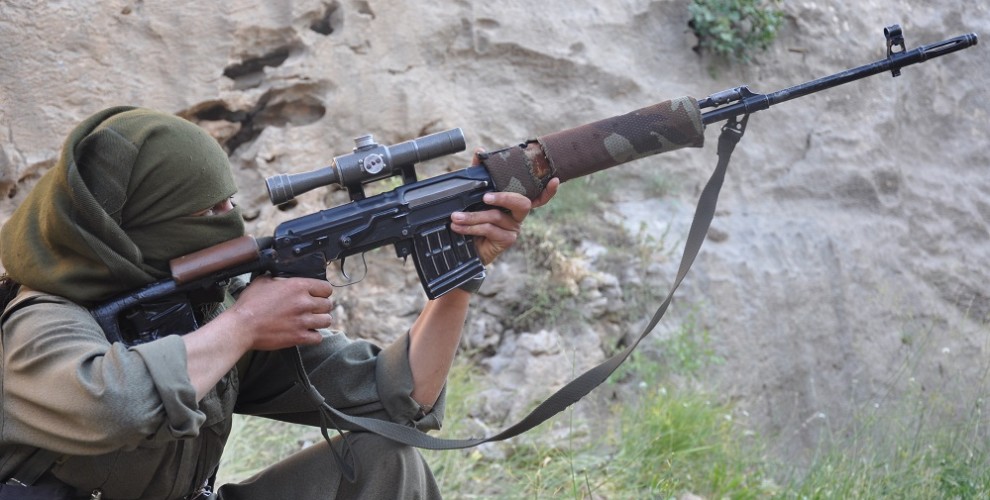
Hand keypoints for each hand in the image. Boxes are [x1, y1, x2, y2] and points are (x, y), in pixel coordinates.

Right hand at [222, 275, 332, 350]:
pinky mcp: (299, 337)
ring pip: (327, 320)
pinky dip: (314, 336)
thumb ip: (277, 278)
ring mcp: (303, 321)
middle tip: (312, 309)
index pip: (326, 288)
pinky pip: (318, 337)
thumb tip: (281, 277)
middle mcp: (304, 302)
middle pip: (328, 305)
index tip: (317, 295)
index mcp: (297, 286)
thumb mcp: (263, 281)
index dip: (322, 292)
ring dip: (320, 321)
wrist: (241, 327)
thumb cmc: (249, 304)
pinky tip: (306, 333)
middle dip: (321, 307)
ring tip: (311, 321)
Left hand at [449, 150, 558, 265]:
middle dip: (503, 198)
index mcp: (514, 203)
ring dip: (473, 216)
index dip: (548, 191)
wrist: (465, 247)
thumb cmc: (474, 219)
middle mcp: (517, 215)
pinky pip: (489, 230)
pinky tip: (458, 227)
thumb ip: (478, 174)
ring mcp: (513, 228)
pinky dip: (471, 228)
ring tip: (456, 216)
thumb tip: (480, 151)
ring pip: (496, 217)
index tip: (554, 180)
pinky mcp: (506, 240)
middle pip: (522, 203)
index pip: (537, 196)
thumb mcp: (474, 196)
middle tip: (484, 197)